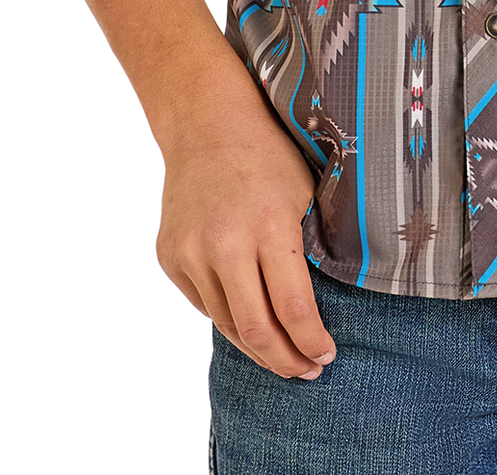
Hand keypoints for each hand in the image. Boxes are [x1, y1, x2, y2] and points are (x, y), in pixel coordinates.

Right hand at [153, 98, 335, 380]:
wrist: (206, 125)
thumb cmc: (268, 157)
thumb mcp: (304, 195)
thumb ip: (309, 250)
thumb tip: (324, 310)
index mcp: (268, 225)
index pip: (293, 309)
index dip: (312, 342)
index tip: (327, 356)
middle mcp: (225, 244)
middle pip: (256, 330)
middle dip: (286, 360)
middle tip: (307, 371)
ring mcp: (191, 253)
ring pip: (227, 324)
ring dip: (257, 346)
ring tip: (282, 354)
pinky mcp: (170, 258)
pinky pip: (205, 303)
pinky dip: (229, 317)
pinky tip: (249, 318)